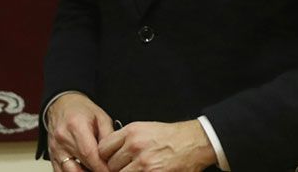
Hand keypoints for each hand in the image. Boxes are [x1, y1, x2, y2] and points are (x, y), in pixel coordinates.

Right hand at [46, 93, 115, 171]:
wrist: (62, 105)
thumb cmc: (82, 110)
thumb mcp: (102, 118)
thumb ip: (109, 137)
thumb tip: (115, 156)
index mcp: (76, 126)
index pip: (90, 155)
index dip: (102, 168)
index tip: (113, 171)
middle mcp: (62, 139)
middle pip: (78, 168)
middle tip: (105, 170)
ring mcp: (55, 149)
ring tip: (93, 169)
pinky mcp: (52, 156)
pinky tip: (83, 170)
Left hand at [100, 120, 215, 171]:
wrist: (194, 142)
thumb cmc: (171, 136)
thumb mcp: (144, 129)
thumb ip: (125, 139)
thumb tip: (110, 150)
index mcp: (131, 132)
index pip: (103, 148)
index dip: (105, 157)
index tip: (109, 160)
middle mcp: (135, 146)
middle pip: (111, 165)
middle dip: (116, 168)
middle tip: (125, 167)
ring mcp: (144, 162)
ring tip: (136, 169)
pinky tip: (143, 171)